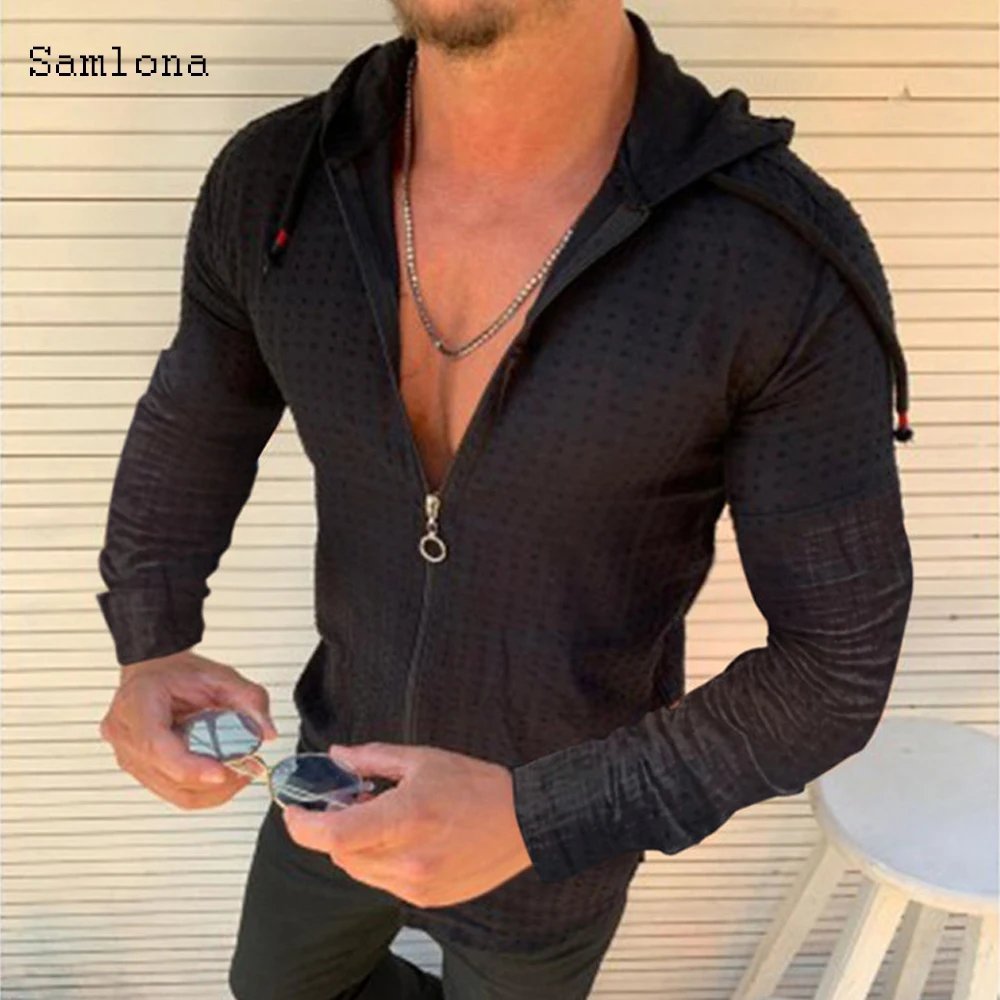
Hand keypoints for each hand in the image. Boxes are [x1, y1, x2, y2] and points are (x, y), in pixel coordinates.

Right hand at [99, 649, 277, 809]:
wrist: (155, 674)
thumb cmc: (176, 674)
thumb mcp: (218, 676)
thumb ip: (249, 698)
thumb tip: (265, 731)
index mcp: (137, 705)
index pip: (156, 746)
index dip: (188, 766)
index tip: (220, 772)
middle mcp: (126, 736)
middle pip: (166, 776)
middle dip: (211, 782)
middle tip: (245, 770)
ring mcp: (129, 757)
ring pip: (171, 791)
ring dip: (210, 791)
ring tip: (238, 773)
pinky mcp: (141, 771)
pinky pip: (172, 791)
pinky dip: (202, 790)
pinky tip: (223, 777)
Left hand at [283, 743, 533, 907]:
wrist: (522, 822)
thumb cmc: (477, 787)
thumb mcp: (422, 760)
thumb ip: (372, 759)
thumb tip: (337, 755)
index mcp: (404, 818)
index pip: (332, 836)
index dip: (302, 826)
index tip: (294, 813)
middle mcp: (407, 859)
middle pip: (340, 853)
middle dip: (335, 829)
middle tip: (351, 802)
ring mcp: (416, 884)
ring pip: (359, 870)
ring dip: (357, 846)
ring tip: (384, 819)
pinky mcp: (425, 898)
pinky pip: (383, 882)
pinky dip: (381, 861)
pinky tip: (406, 839)